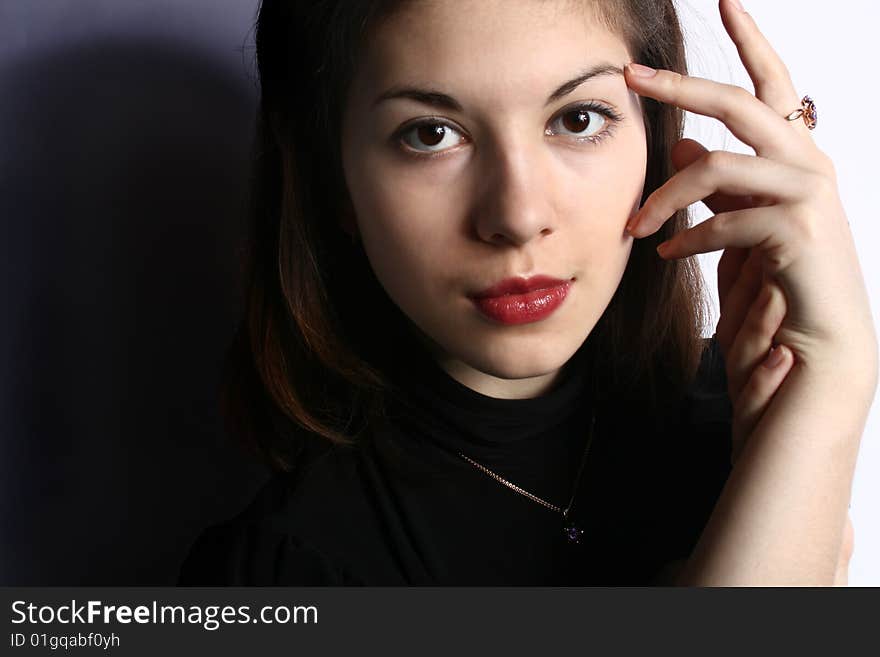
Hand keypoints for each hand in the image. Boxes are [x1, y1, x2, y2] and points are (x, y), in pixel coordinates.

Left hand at [623, 0, 876, 378]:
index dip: (751, 42)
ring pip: (718, 165)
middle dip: (682, 86)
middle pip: (741, 104)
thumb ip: (718, 184)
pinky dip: (687, 237)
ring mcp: (809, 194)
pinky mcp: (799, 230)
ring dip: (665, 197)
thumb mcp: (738, 222)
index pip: (771, 87)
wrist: (814, 345)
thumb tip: (683, 146)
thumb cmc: (776, 282)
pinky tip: (668, 255)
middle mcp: (809, 164)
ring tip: (636, 228)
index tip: (726, 0)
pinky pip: (723, 218)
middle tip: (631, 75)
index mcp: (794, 156)